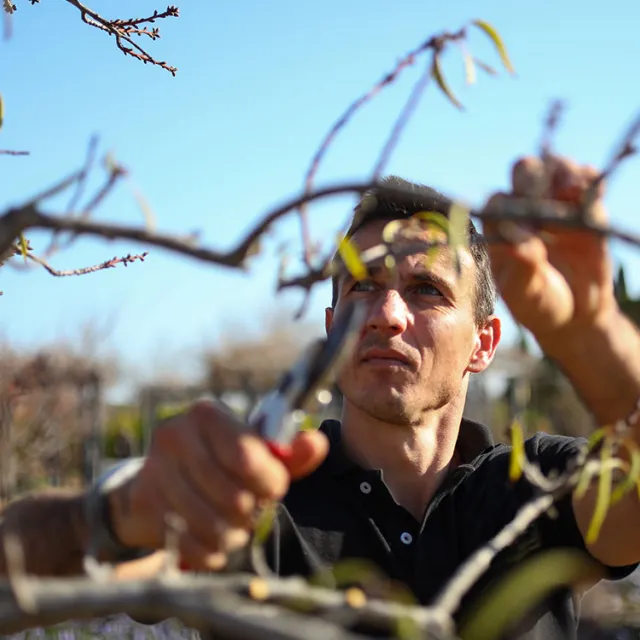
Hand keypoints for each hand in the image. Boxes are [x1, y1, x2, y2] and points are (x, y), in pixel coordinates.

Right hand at [107, 400, 328, 570]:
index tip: (274, 488)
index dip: (270, 483)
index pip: (247, 458)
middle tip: (251, 509)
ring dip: (233, 534)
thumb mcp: (256, 451)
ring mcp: (154, 471)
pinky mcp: (143, 506)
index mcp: (207, 414)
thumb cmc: (220, 460)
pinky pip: (188, 545)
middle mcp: (175, 436)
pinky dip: (210, 552)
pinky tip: (215, 542)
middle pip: (233, 497)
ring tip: (235, 526)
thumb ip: (289, 452)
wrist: (159, 478)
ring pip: (212, 526)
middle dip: (252, 512)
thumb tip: (317, 444)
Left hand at [482, 154, 617, 346]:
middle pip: (524, 171)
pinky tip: (592, 191)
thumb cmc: (538, 304)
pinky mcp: (586, 207)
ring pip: (555, 167)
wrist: (575, 314)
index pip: (497, 201)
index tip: (525, 228)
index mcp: (499, 228)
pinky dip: (591, 179)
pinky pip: (588, 180)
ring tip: (572, 191)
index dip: (509, 207)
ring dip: (564, 172)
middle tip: (545, 200)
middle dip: (534, 178)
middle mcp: (524, 209)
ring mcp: (556, 204)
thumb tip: (521, 242)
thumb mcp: (526, 293)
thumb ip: (523, 267)